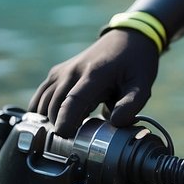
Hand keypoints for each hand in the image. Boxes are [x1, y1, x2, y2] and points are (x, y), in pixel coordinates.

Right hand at [29, 29, 159, 136]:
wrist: (127, 38)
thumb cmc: (136, 63)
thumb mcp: (142, 84)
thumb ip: (131, 105)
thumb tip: (115, 123)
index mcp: (94, 75)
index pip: (73, 101)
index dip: (65, 120)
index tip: (64, 137)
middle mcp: (73, 71)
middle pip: (54, 105)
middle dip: (58, 126)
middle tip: (69, 145)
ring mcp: (63, 71)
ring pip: (44, 101)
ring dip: (48, 120)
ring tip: (61, 136)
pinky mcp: (58, 73)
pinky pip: (41, 94)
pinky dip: (41, 110)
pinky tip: (49, 123)